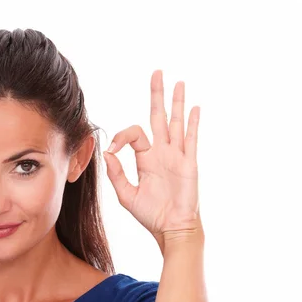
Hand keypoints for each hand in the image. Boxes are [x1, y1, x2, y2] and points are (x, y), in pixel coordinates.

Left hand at [102, 70, 201, 242]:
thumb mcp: (126, 194)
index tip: (113, 148)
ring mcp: (177, 156)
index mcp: (146, 158)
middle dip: (157, 95)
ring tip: (178, 82)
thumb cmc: (150, 214)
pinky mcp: (189, 163)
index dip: (121, 136)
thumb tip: (107, 152)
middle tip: (156, 73)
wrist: (170, 228)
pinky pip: (191, 139)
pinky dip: (192, 123)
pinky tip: (194, 108)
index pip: (134, 134)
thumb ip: (116, 174)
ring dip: (177, 102)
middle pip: (158, 117)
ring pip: (176, 122)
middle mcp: (162, 152)